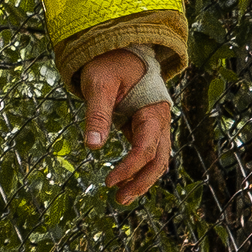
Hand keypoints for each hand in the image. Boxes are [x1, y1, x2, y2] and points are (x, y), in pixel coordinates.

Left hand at [79, 47, 171, 204]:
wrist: (119, 51)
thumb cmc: (107, 65)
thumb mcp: (98, 85)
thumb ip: (96, 115)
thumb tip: (91, 147)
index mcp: (153, 111)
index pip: (146, 148)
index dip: (129, 167)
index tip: (109, 181)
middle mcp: (160, 121)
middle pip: (159, 160)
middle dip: (141, 182)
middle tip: (119, 200)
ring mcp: (154, 126)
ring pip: (157, 160)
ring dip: (142, 179)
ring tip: (121, 197)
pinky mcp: (144, 128)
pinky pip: (147, 153)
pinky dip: (138, 168)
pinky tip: (124, 180)